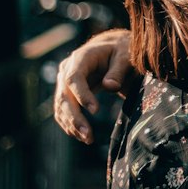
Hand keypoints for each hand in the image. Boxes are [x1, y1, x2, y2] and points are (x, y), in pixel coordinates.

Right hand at [54, 29, 134, 143]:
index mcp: (81, 57)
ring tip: (88, 139)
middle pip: (64, 95)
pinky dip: (70, 124)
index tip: (95, 111)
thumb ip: (119, 70)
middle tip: (88, 135)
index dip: (82, 95)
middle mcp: (67, 68)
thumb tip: (110, 86)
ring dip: (71, 124)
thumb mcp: (126, 56)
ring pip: (61, 106)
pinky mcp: (67, 92)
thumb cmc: (122, 51)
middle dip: (74, 117)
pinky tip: (82, 136)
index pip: (74, 78)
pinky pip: (63, 110)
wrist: (113, 49)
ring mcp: (64, 81)